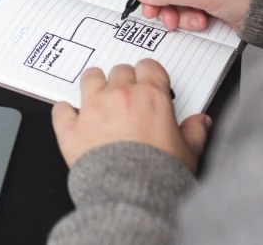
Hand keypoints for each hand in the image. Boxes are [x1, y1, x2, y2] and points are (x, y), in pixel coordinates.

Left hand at [52, 60, 211, 171]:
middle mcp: (120, 95)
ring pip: (90, 78)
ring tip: (98, 97)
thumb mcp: (189, 152)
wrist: (132, 195)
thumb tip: (201, 122)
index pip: (149, 67)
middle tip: (127, 96)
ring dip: (94, 84)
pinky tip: (71, 117)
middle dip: (123, 80)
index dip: (149, 74)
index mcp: (151, 96)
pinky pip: (61, 110)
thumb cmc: (160, 174)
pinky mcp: (71, 128)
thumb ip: (195, 132)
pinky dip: (65, 112)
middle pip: (120, 70)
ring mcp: (93, 109)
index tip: (149, 83)